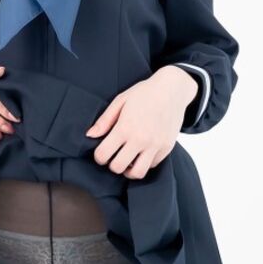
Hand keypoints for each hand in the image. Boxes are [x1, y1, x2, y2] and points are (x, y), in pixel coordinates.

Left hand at [84, 66, 199, 177]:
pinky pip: (151, 165)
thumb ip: (104, 120)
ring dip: (129, 169)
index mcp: (125, 127)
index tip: (101, 152)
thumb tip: (90, 135)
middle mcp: (141, 139)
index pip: (103, 155)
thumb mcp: (120, 101)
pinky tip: (141, 152)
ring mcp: (155, 145)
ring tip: (127, 160)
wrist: (172, 90)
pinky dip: (144, 163)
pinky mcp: (167, 148)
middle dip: (112, 164)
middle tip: (113, 156)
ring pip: (137, 173)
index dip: (98, 156)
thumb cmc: (144, 93)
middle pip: (118, 167)